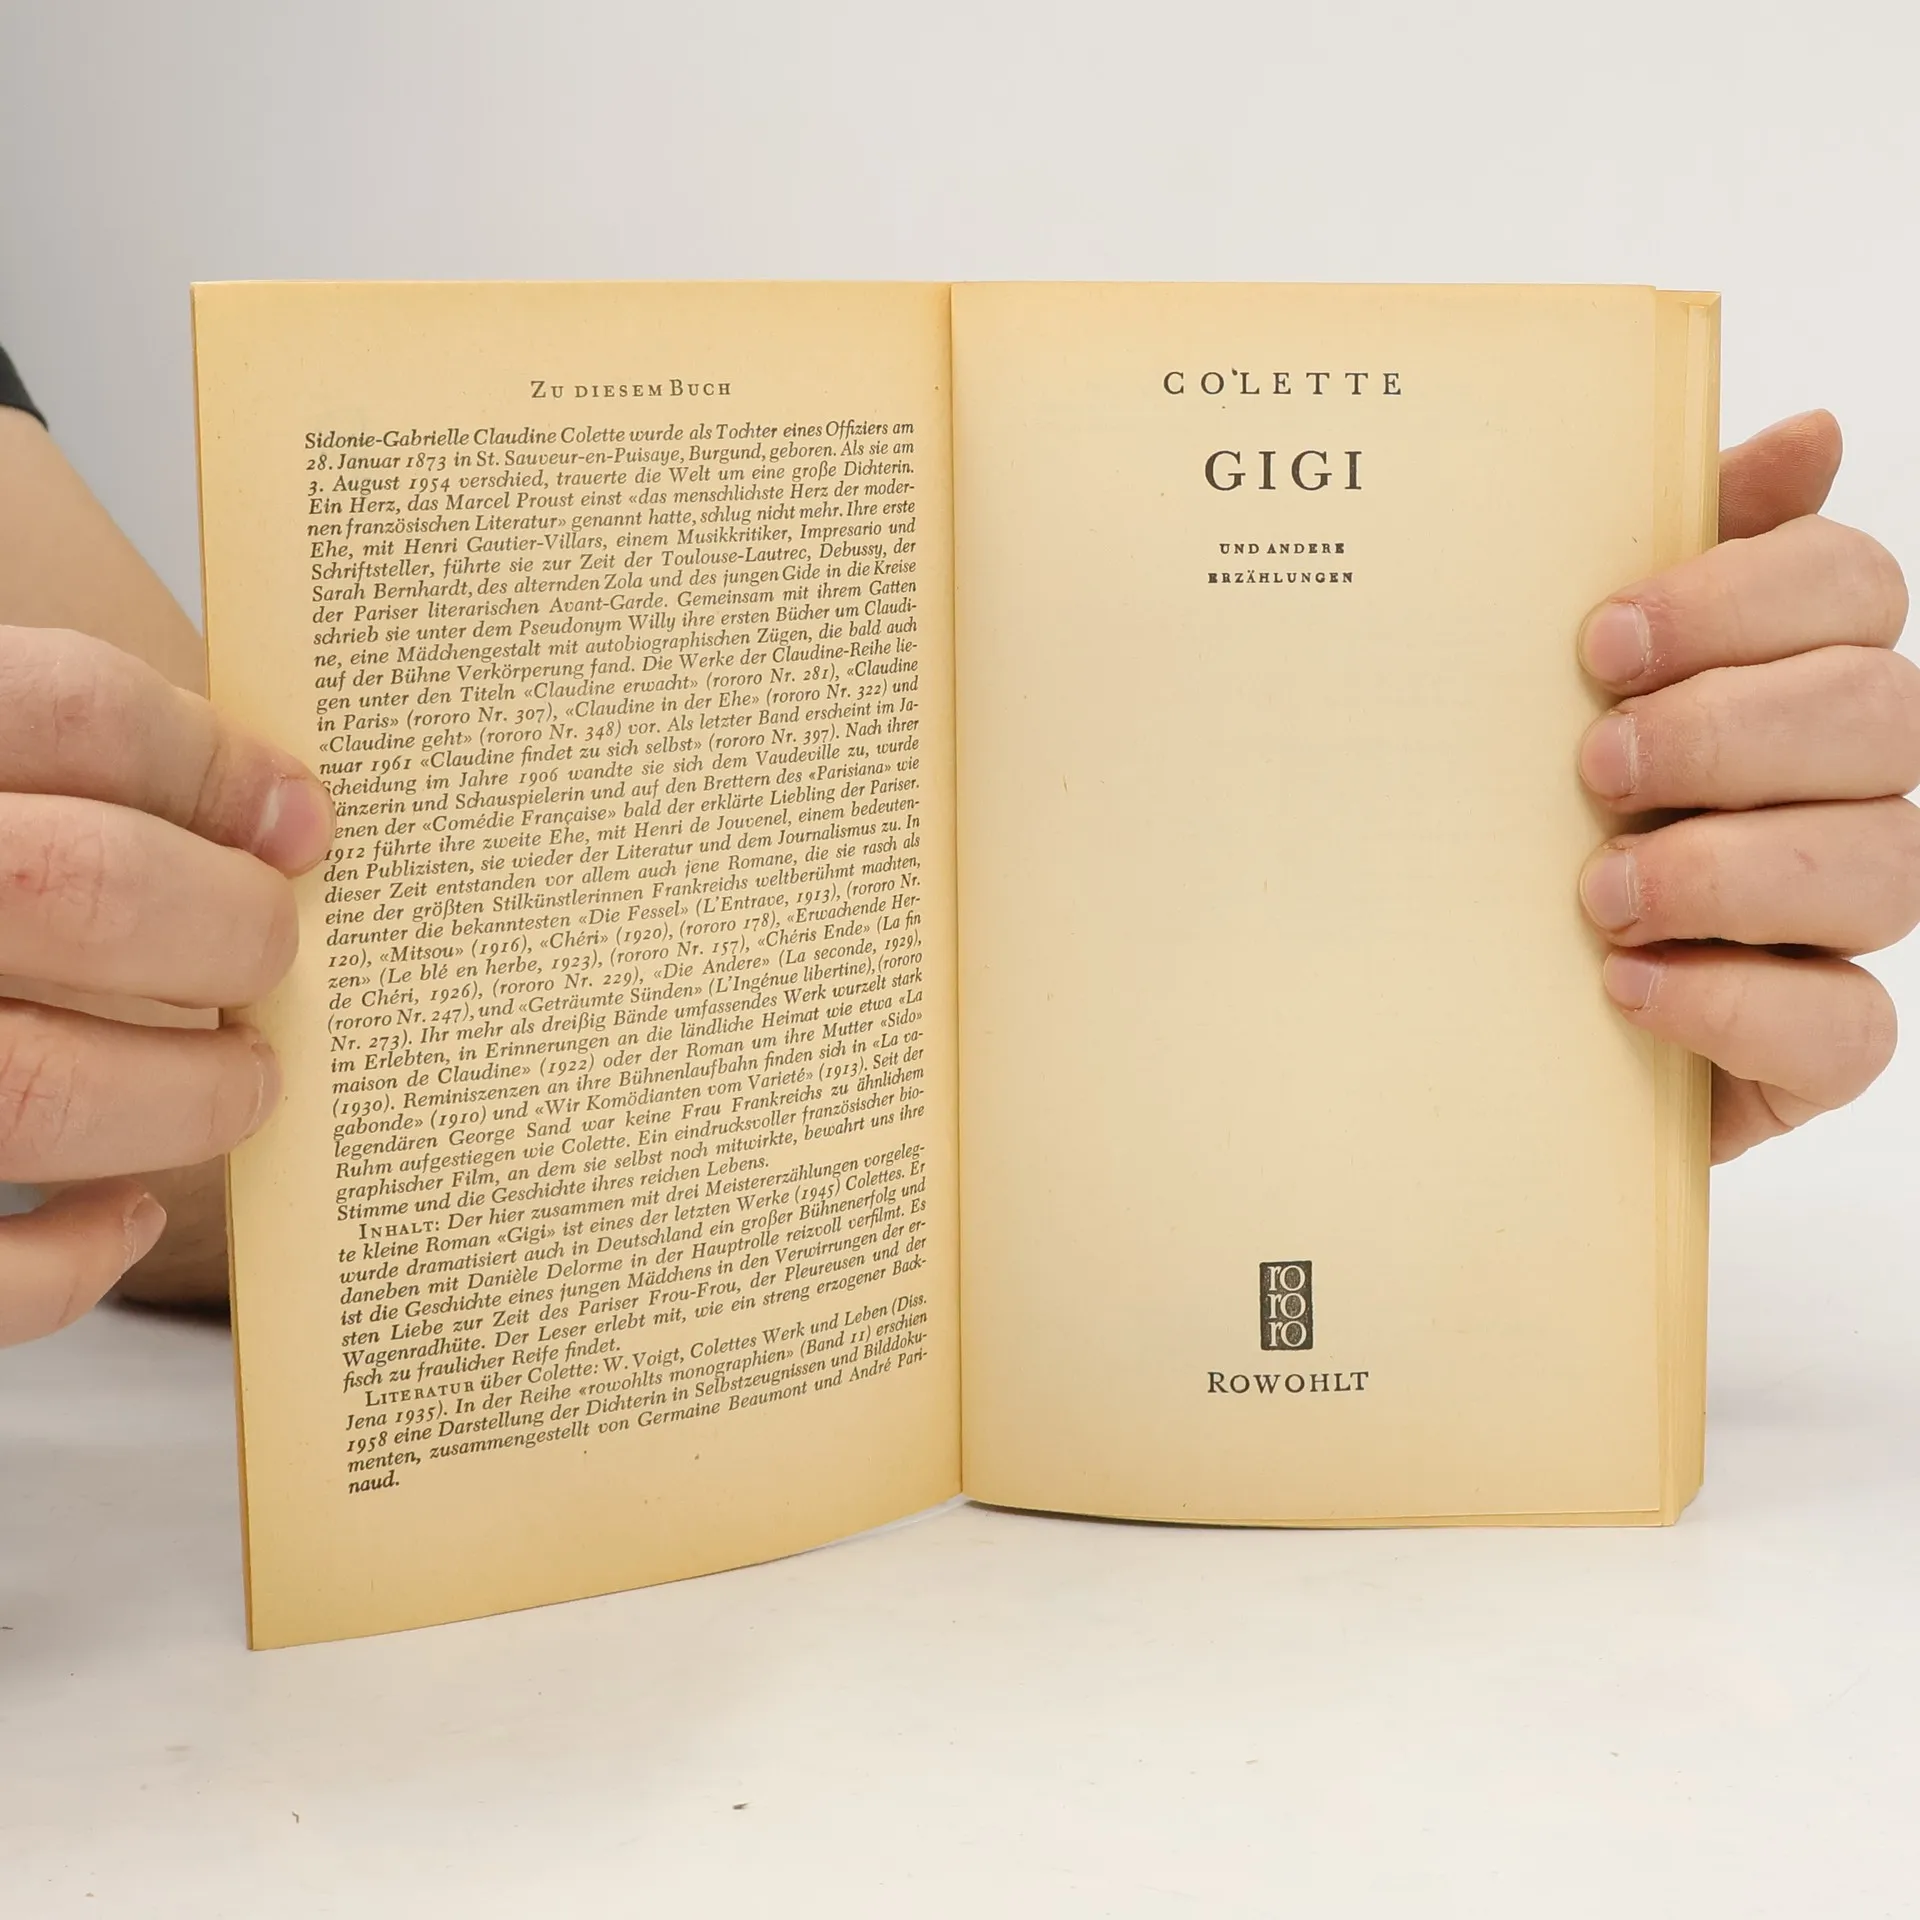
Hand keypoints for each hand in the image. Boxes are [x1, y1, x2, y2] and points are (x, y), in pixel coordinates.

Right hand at [0, 627, 330, 1342]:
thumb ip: (54, 759)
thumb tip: (279, 818)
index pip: (76, 708)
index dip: (218, 768)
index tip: (303, 825)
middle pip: (90, 888)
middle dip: (233, 929)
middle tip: (270, 956)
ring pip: (44, 1087)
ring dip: (188, 1095)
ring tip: (240, 1079)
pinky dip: (75, 1261)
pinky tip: (129, 1214)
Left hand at [1577, 412, 1918, 1159]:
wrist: (1451, 1002)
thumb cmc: (1504, 820)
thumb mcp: (1540, 689)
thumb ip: (1654, 558)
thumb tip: (1814, 433)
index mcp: (1777, 675)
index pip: (1849, 586)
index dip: (1745, 596)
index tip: (1601, 642)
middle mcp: (1835, 787)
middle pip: (1879, 713)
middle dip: (1728, 732)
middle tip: (1594, 766)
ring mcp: (1835, 920)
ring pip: (1887, 865)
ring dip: (1727, 869)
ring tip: (1597, 892)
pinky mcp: (1812, 1045)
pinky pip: (1846, 1027)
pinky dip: (1734, 1001)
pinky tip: (1626, 985)